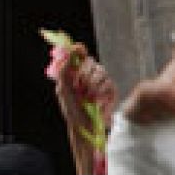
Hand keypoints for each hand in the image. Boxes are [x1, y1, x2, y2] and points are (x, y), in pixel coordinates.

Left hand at [55, 45, 116, 161]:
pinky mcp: (111, 91)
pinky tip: (96, 100)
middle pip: (91, 62)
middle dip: (84, 73)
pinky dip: (101, 92)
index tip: (78, 48)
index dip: (79, 50)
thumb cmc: (72, 110)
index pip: (80, 55)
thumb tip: (67, 56)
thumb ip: (63, 72)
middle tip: (79, 85)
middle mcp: (90, 76)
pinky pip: (108, 83)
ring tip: (88, 97)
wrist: (84, 126)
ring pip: (101, 71)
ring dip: (92, 84)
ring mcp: (102, 82)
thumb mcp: (63, 90)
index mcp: (77, 74)